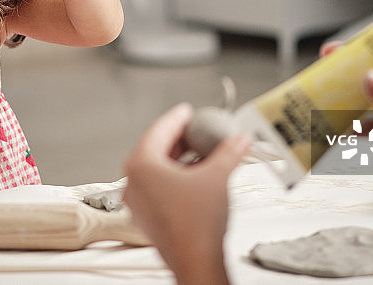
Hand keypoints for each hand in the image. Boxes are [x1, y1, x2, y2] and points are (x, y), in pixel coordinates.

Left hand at [124, 103, 249, 284]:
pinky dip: (175, 179)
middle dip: (178, 139)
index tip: (187, 111)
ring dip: (178, 160)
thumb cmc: (196, 223)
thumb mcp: (217, 176)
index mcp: (141, 166)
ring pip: (155, 171)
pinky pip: (157, 189)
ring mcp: (137, 203)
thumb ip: (229, 152)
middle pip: (154, 150)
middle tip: (195, 130)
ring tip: (200, 153)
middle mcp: (132, 183)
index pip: (158, 130)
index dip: (177, 118)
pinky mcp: (147, 218)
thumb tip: (239, 141)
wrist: (196, 260)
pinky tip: (195, 178)